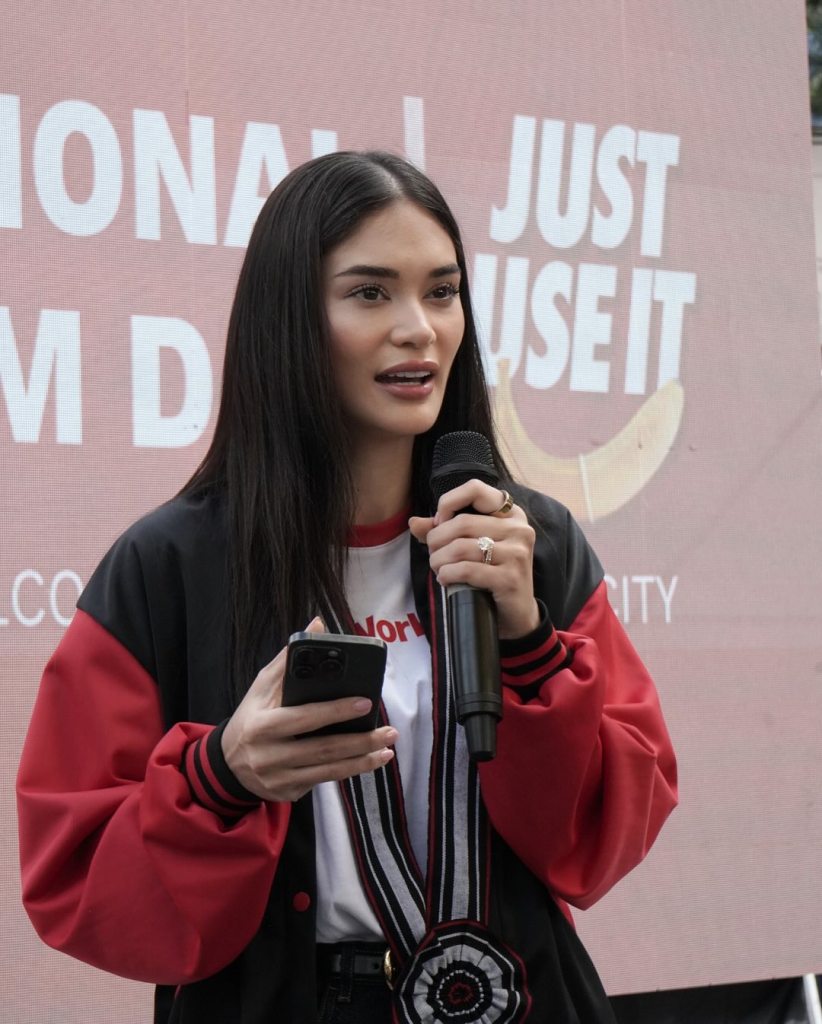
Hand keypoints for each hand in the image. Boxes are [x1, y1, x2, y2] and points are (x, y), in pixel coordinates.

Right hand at [221, 617, 396, 802]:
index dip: (335, 711)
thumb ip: (289, 659)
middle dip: (361, 741)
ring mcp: (278, 779)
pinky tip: (368, 762)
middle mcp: (268, 755)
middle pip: (323, 749)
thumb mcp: (261, 687)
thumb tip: (317, 624)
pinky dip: (347, 772)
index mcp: (262, 725)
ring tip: (387, 750)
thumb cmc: (252, 717)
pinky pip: (322, 782)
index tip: (365, 702)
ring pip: (328, 771)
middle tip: (390, 732)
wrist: (227, 764)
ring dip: (362, 761)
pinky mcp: (287, 794)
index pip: (304, 718)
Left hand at [409, 481, 539, 639]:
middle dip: (436, 540)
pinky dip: (447, 575)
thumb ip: (443, 531)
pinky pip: (466, 570)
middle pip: (462, 522)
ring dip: (438, 560)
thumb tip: (413, 522)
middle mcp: (519, 529)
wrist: (516, 614)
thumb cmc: (491, 574)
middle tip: (433, 554)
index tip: (439, 522)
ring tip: (438, 568)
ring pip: (460, 547)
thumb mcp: (471, 546)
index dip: (448, 502)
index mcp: (511, 514)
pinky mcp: (510, 578)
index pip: (475, 489)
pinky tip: (445, 580)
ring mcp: (517, 554)